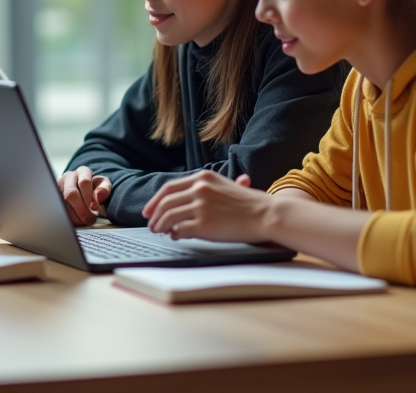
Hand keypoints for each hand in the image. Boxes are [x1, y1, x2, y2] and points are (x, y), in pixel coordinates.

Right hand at [57, 166, 110, 225]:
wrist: (86, 192)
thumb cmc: (95, 188)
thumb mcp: (104, 186)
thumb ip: (104, 189)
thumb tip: (98, 197)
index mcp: (82, 172)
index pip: (84, 182)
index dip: (89, 197)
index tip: (94, 208)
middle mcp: (68, 177)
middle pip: (71, 193)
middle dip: (81, 209)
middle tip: (89, 219)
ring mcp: (59, 187)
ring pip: (63, 203)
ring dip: (74, 216)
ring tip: (84, 221)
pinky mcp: (54, 197)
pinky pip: (58, 209)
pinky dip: (68, 218)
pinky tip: (75, 220)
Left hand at [142, 171, 271, 242]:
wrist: (266, 214)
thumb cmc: (250, 203)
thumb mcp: (226, 185)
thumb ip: (206, 189)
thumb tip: (186, 200)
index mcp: (202, 178)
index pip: (169, 188)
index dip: (155, 200)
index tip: (149, 210)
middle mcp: (199, 189)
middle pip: (165, 203)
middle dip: (155, 215)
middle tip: (151, 225)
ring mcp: (201, 206)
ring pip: (168, 216)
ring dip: (161, 226)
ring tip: (160, 232)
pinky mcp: (204, 224)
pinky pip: (179, 230)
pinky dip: (174, 234)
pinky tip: (176, 236)